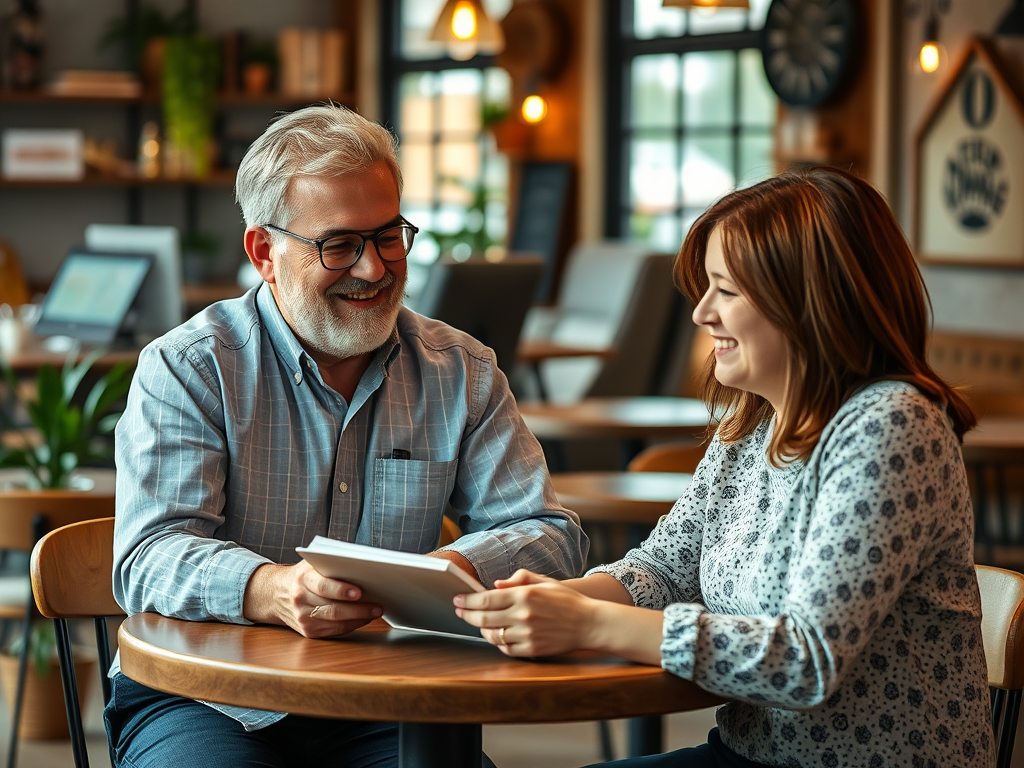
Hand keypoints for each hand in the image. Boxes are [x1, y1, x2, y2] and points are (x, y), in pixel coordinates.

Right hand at [243, 561, 381, 638]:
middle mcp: (300, 600)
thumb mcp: (313, 562)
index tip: (360, 592)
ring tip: (375, 612)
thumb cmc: (304, 575)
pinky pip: (334, 631)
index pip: (323, 586)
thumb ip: (333, 562)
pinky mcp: (307, 631)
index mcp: (302, 579)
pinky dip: (351, 625)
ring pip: (335, 622)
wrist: (276, 593)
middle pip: (333, 608)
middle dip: (358, 609)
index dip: (342, 590)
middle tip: (378, 606)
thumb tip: (362, 565)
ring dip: (359, 618)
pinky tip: (363, 619)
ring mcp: (303, 618)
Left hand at [453, 569, 596, 656]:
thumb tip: (495, 585)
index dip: (467, 601)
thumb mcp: (545, 581)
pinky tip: (497, 635)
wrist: (589, 623)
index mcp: (525, 595)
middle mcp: (523, 615)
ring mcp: (527, 635)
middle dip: (466, 615)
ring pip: (492, 636)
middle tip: (459, 611)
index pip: (486, 600)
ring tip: (479, 624)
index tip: (457, 599)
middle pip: (483, 619)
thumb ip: (519, 578)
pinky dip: (498, 642)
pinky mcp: (532, 650)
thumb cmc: (567, 600)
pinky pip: (506, 649)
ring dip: (481, 630)